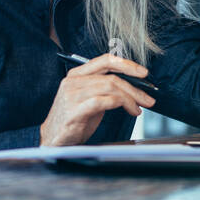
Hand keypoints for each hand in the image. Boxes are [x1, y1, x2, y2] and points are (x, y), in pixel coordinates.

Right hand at [39, 54, 155, 146]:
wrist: (51, 139)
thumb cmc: (73, 119)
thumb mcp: (89, 98)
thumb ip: (105, 88)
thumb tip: (132, 87)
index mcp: (77, 74)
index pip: (105, 60)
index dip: (127, 64)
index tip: (143, 73)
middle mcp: (73, 82)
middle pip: (112, 77)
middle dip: (135, 88)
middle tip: (148, 99)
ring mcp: (72, 95)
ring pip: (110, 88)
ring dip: (130, 98)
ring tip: (138, 108)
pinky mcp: (74, 111)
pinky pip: (103, 102)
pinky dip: (122, 105)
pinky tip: (129, 111)